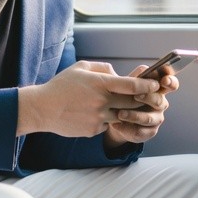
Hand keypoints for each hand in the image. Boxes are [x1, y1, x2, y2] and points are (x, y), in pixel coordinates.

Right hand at [17, 61, 162, 138]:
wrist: (42, 109)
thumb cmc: (61, 85)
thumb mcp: (80, 67)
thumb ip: (103, 68)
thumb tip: (118, 74)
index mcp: (100, 84)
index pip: (131, 85)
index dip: (147, 85)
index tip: (155, 84)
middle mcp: (102, 102)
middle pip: (132, 103)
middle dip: (141, 99)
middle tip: (145, 96)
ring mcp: (99, 118)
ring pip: (122, 115)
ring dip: (122, 111)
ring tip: (113, 105)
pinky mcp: (94, 130)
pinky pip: (108, 124)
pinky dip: (106, 119)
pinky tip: (92, 114)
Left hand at [104, 65, 177, 146]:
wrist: (117, 117)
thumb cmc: (125, 96)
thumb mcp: (128, 85)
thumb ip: (136, 77)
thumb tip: (144, 70)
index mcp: (158, 89)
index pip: (171, 84)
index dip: (170, 81)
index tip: (164, 80)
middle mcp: (160, 103)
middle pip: (159, 101)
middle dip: (148, 98)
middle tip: (135, 96)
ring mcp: (156, 118)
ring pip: (149, 119)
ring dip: (134, 116)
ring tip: (120, 114)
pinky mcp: (149, 132)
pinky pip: (140, 131)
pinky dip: (127, 128)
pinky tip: (116, 125)